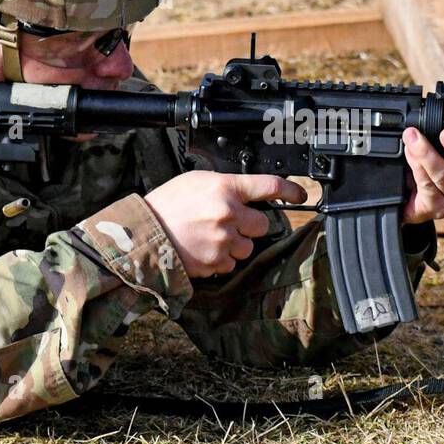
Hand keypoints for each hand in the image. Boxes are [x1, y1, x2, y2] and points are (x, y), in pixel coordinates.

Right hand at [144, 171, 305, 277]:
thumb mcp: (197, 181)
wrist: (143, 234)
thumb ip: (226, 186)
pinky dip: (222, 259)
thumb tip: (248, 193)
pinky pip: (232, 263)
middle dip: (250, 224)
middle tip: (229, 222)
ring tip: (210, 237)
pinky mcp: (217, 261)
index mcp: (225, 187)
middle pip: (262, 223)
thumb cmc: (167, 205)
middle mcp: (229, 213)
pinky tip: (204, 249)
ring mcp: (224, 240)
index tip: (300, 194)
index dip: (290, 189)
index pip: (269, 186)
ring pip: (248, 246)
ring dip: (236, 243)